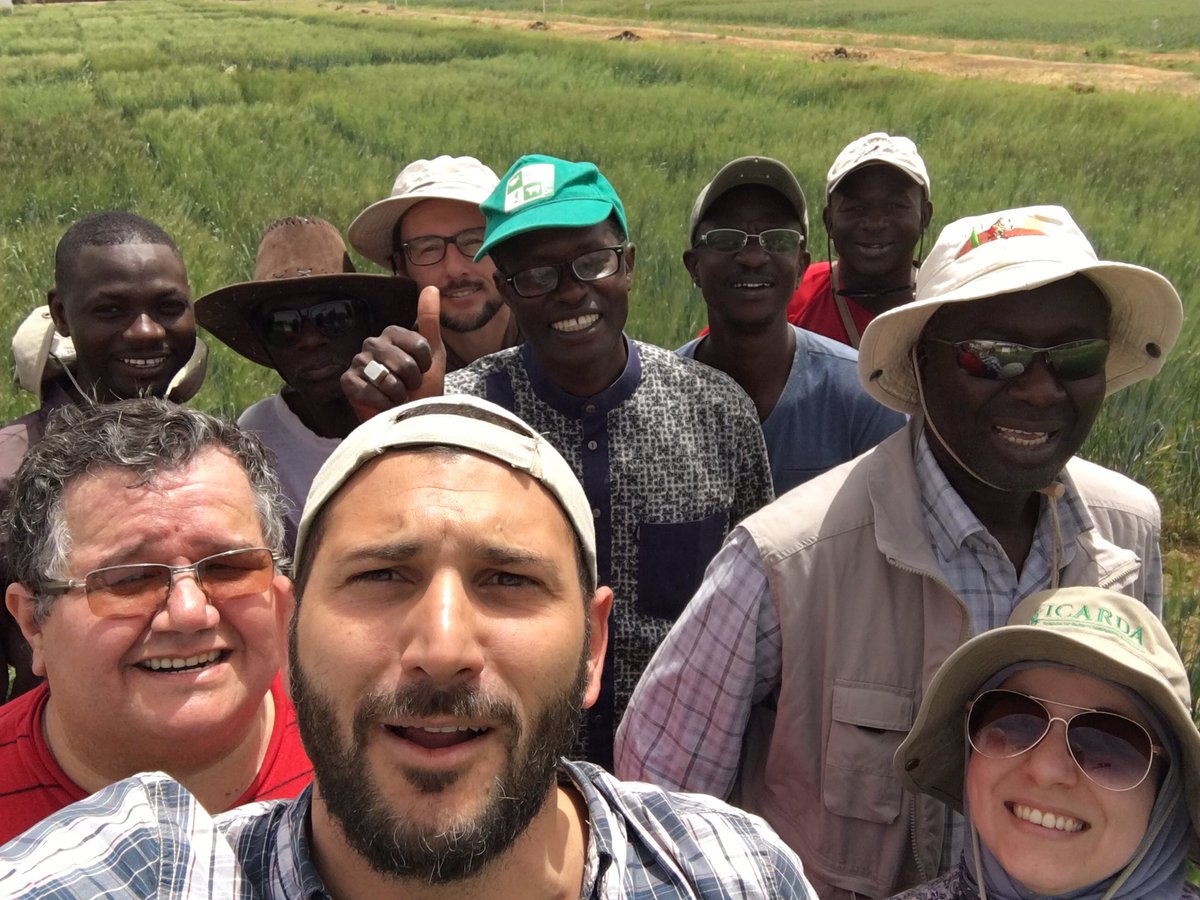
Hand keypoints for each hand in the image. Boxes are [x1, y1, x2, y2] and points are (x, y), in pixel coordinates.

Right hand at [342, 285, 445, 419]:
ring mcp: (358, 362)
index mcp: (393, 334)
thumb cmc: (421, 388)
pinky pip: (367, 390)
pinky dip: (381, 402)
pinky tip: (383, 405)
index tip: (422, 371)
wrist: (406, 420)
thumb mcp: (432, 354)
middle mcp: (373, 343)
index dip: (425, 365)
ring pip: (386, 377)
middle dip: (412, 382)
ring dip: (398, 394)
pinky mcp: (347, 381)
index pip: (418, 345)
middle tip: (409, 388)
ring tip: (397, 397)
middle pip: (403, 362)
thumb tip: (432, 287)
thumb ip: (429, 321)